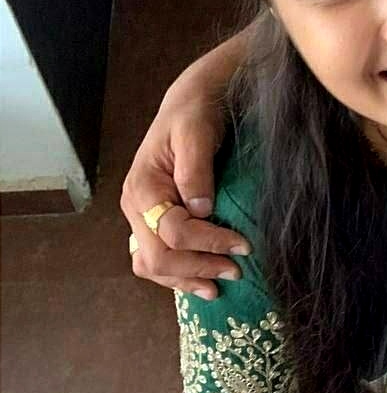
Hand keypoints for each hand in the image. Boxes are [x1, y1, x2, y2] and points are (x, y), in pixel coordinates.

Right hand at [121, 74, 248, 299]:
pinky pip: (157, 258)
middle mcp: (136, 207)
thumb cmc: (194, 114)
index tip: (244, 246)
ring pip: (151, 264)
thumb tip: (200, 209)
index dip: (209, 243)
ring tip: (217, 288)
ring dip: (185, 279)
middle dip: (198, 268)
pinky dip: (179, 273)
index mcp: (143, 187)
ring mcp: (142, 217)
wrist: (190, 104)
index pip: (172, 232)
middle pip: (158, 257)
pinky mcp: (154, 221)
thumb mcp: (197, 132)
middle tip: (236, 270)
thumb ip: (196, 170)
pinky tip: (202, 280)